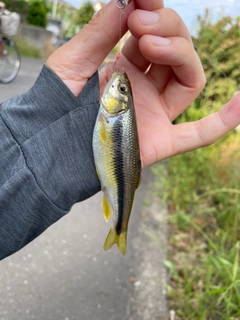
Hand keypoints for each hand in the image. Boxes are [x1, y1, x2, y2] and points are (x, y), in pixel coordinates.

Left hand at [47, 0, 239, 167]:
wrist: (50, 143)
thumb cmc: (56, 103)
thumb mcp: (73, 61)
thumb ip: (100, 32)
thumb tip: (126, 0)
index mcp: (125, 68)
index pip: (153, 35)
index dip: (153, 13)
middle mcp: (145, 89)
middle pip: (177, 53)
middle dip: (166, 28)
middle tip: (140, 20)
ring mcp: (156, 114)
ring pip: (190, 79)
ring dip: (181, 53)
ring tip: (151, 41)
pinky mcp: (161, 140)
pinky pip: (198, 134)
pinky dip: (223, 121)